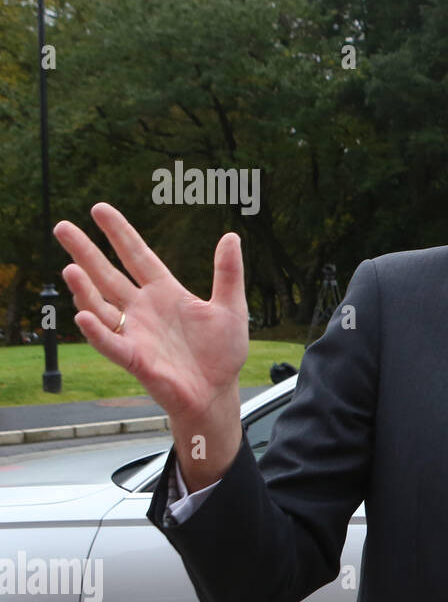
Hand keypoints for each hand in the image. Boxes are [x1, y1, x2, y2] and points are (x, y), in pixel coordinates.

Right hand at [54, 203, 247, 487]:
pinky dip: (96, 330)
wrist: (217, 392)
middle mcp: (143, 309)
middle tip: (62, 227)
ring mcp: (135, 332)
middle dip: (85, 251)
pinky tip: (82, 314)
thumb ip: (228, 273)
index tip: (99, 209)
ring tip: (70, 268)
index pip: (137, 256)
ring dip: (84, 289)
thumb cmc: (221, 353)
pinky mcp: (135, 358)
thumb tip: (231, 236)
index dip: (119, 233)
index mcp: (165, 292)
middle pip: (108, 274)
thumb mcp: (231, 307)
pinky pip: (110, 342)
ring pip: (101, 306)